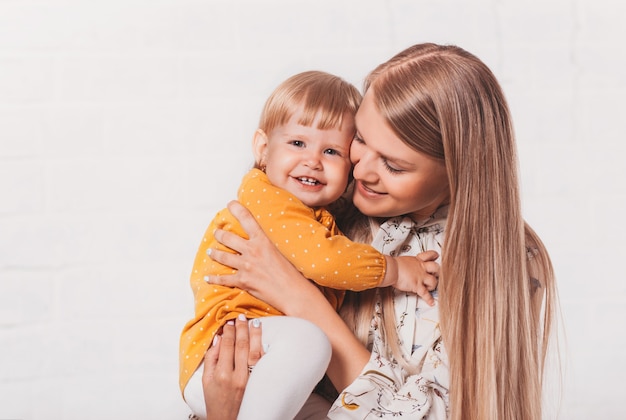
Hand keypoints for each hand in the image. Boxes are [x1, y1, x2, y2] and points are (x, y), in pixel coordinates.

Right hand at [202, 314, 263, 419]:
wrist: (227, 419)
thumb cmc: (215, 399)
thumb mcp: (206, 380)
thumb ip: (211, 358)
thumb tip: (218, 338)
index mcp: (222, 374)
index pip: (227, 346)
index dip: (229, 332)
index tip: (229, 322)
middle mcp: (237, 376)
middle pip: (241, 346)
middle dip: (241, 328)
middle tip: (241, 317)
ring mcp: (250, 379)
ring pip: (254, 351)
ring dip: (254, 334)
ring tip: (254, 322)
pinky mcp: (258, 382)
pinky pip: (262, 361)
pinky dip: (261, 347)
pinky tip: (262, 338)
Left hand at [205, 200, 320, 314]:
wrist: (292, 292)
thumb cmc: (293, 274)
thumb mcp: (282, 252)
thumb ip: (269, 246)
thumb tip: (264, 242)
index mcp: (263, 241)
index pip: (247, 219)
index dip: (237, 209)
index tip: (230, 204)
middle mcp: (252, 251)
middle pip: (228, 238)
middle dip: (219, 234)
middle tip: (217, 232)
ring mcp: (246, 266)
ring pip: (223, 256)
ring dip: (214, 253)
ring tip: (210, 251)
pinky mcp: (243, 281)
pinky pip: (223, 279)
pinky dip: (213, 279)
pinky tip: (208, 278)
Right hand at [390, 250, 439, 305]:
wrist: (391, 269)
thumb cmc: (393, 265)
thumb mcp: (402, 261)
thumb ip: (407, 264)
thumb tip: (403, 266)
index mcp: (417, 261)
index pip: (430, 255)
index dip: (434, 256)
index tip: (436, 257)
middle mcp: (421, 268)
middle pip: (436, 267)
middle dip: (437, 272)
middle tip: (436, 274)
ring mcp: (420, 277)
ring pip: (433, 281)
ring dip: (433, 285)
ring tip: (430, 288)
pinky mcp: (417, 286)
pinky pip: (425, 294)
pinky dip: (429, 299)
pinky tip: (431, 303)